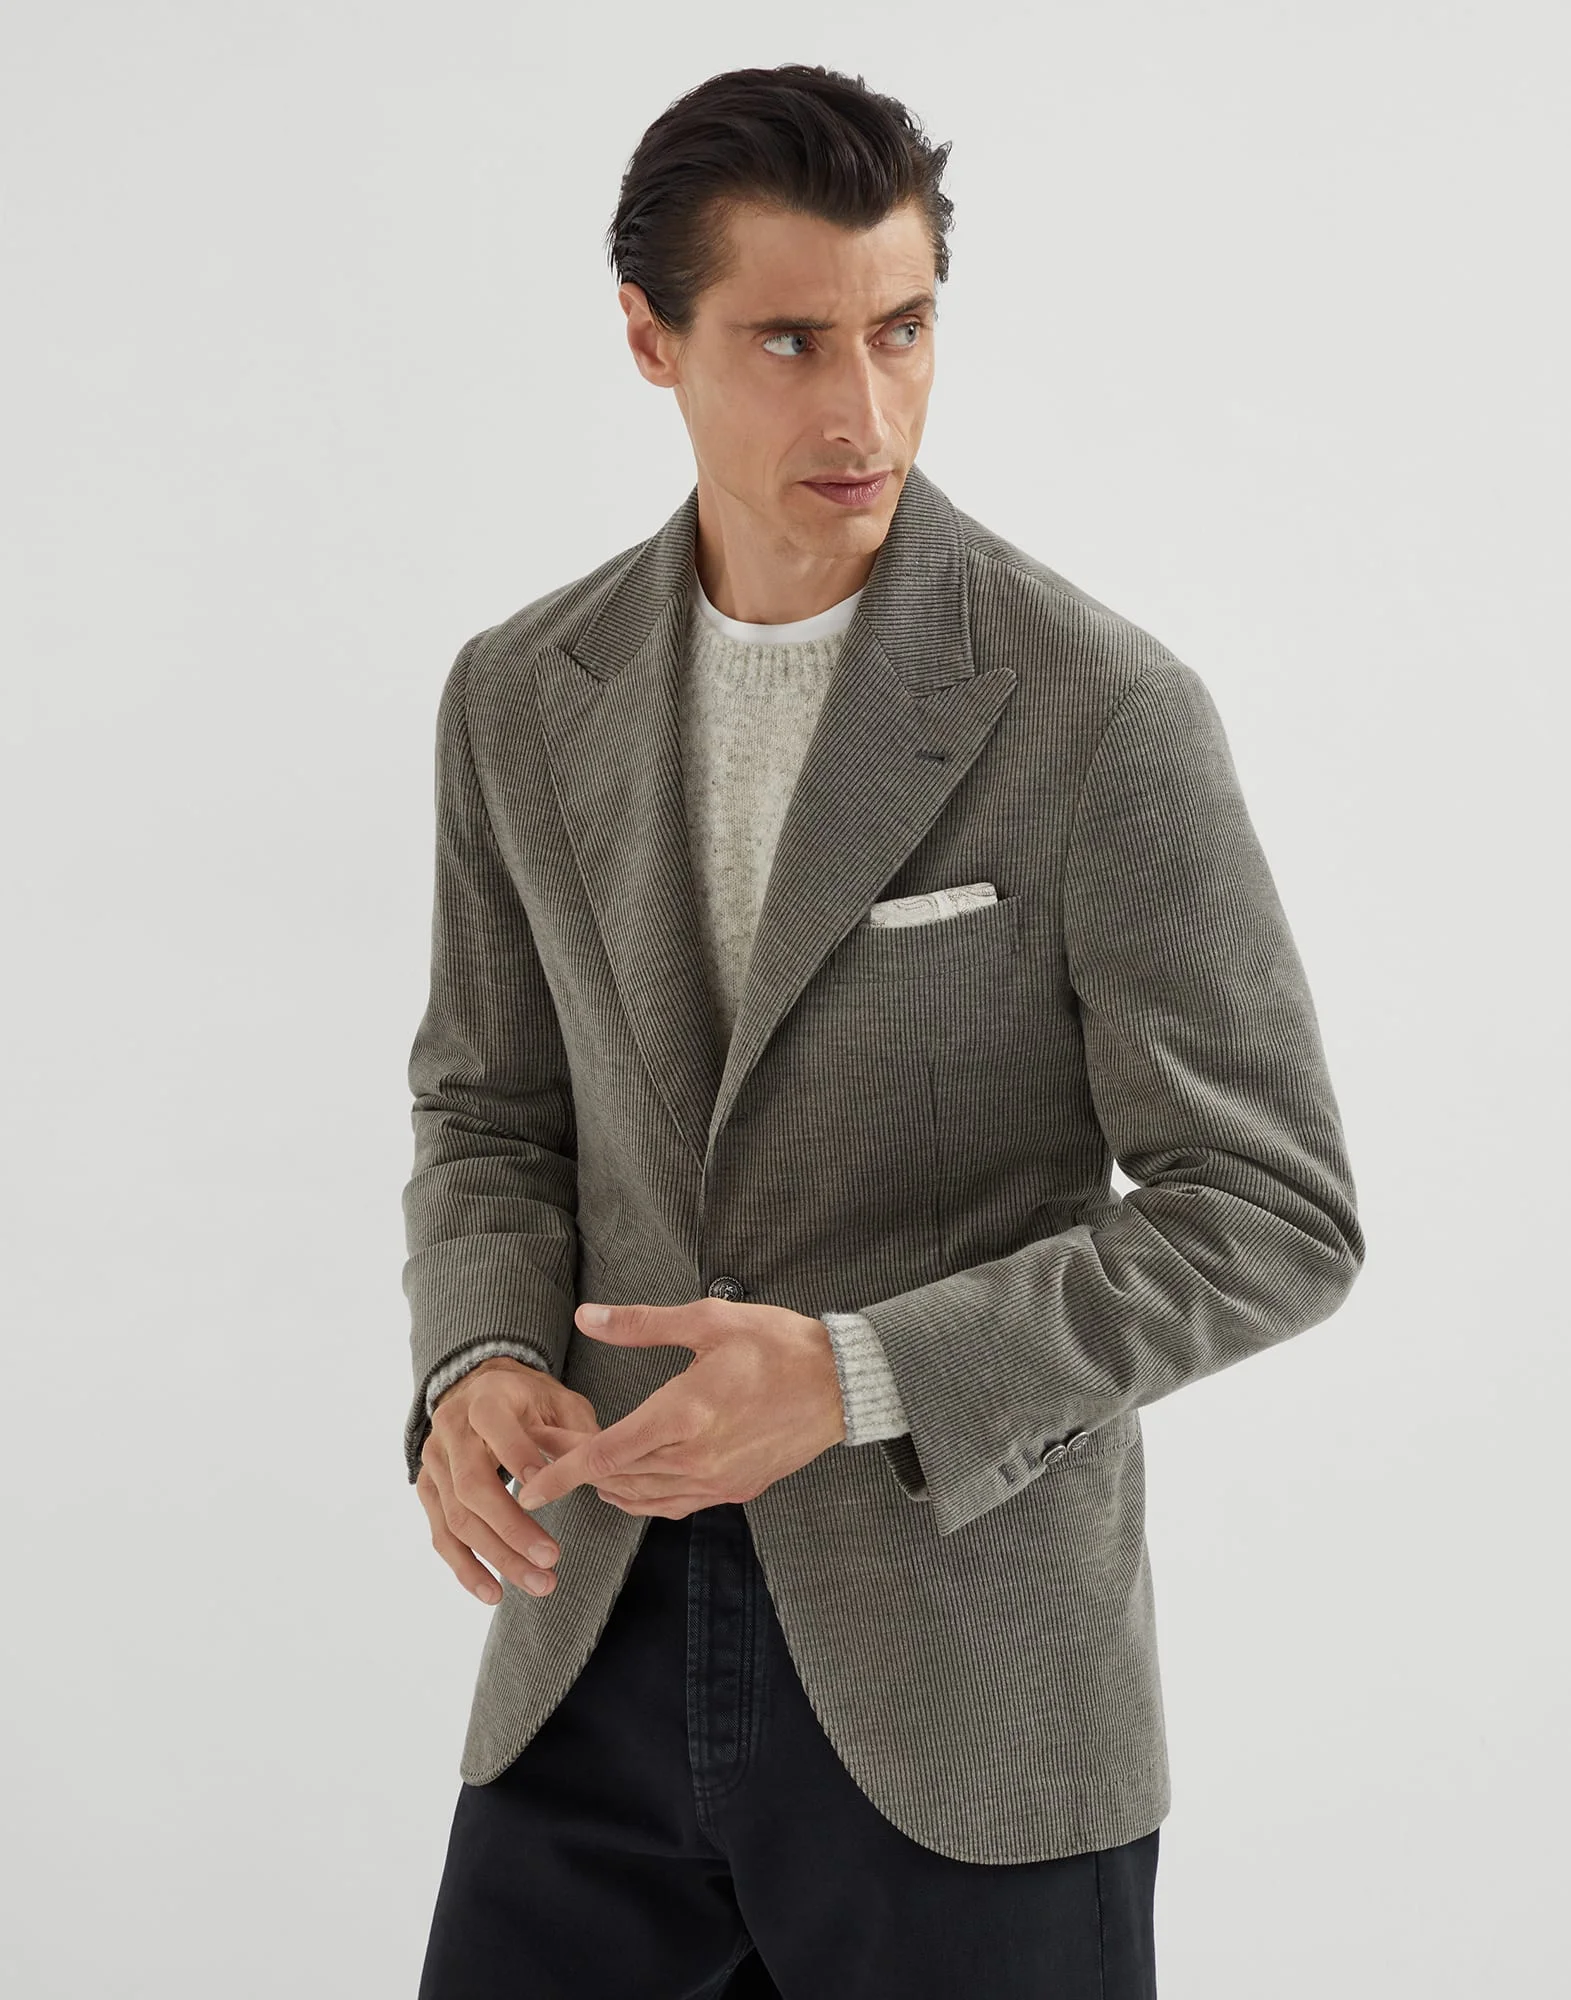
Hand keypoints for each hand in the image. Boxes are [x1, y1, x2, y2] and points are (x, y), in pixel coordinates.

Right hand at [415, 1356, 601, 1603]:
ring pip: (456, 1519)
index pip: (495, 1428)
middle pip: (471, 1486)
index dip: (518, 1458)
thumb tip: (596, 1472)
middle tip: (552, 1559)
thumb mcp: (559, 1400)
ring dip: (497, 1558)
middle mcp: (451, 1430)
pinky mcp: (428, 1489)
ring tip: (538, 1583)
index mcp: (485, 1399)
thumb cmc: (529, 1400)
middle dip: (512, 1528)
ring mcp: (434, 1462)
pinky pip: (441, 1535)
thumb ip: (577, 1433)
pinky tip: (494, 1592)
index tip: (546, 1489)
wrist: (480, 1389)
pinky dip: (467, 1568)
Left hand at [513, 1298, 846, 1519]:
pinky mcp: (737, 1489)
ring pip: (645, 1497)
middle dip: (576, 1472)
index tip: (528, 1487)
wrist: (842, 1383)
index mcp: (685, 1414)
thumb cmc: (778, 1344)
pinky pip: (676, 1504)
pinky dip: (645, 1500)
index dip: (562, 1473)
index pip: (606, 1454)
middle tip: (546, 1453)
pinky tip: (632, 1488)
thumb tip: (589, 1318)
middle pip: (618, 1479)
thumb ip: (642, 1323)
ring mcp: (719, 1480)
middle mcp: (697, 1457)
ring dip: (609, 1487)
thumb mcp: (709, 1320)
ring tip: (581, 1469)